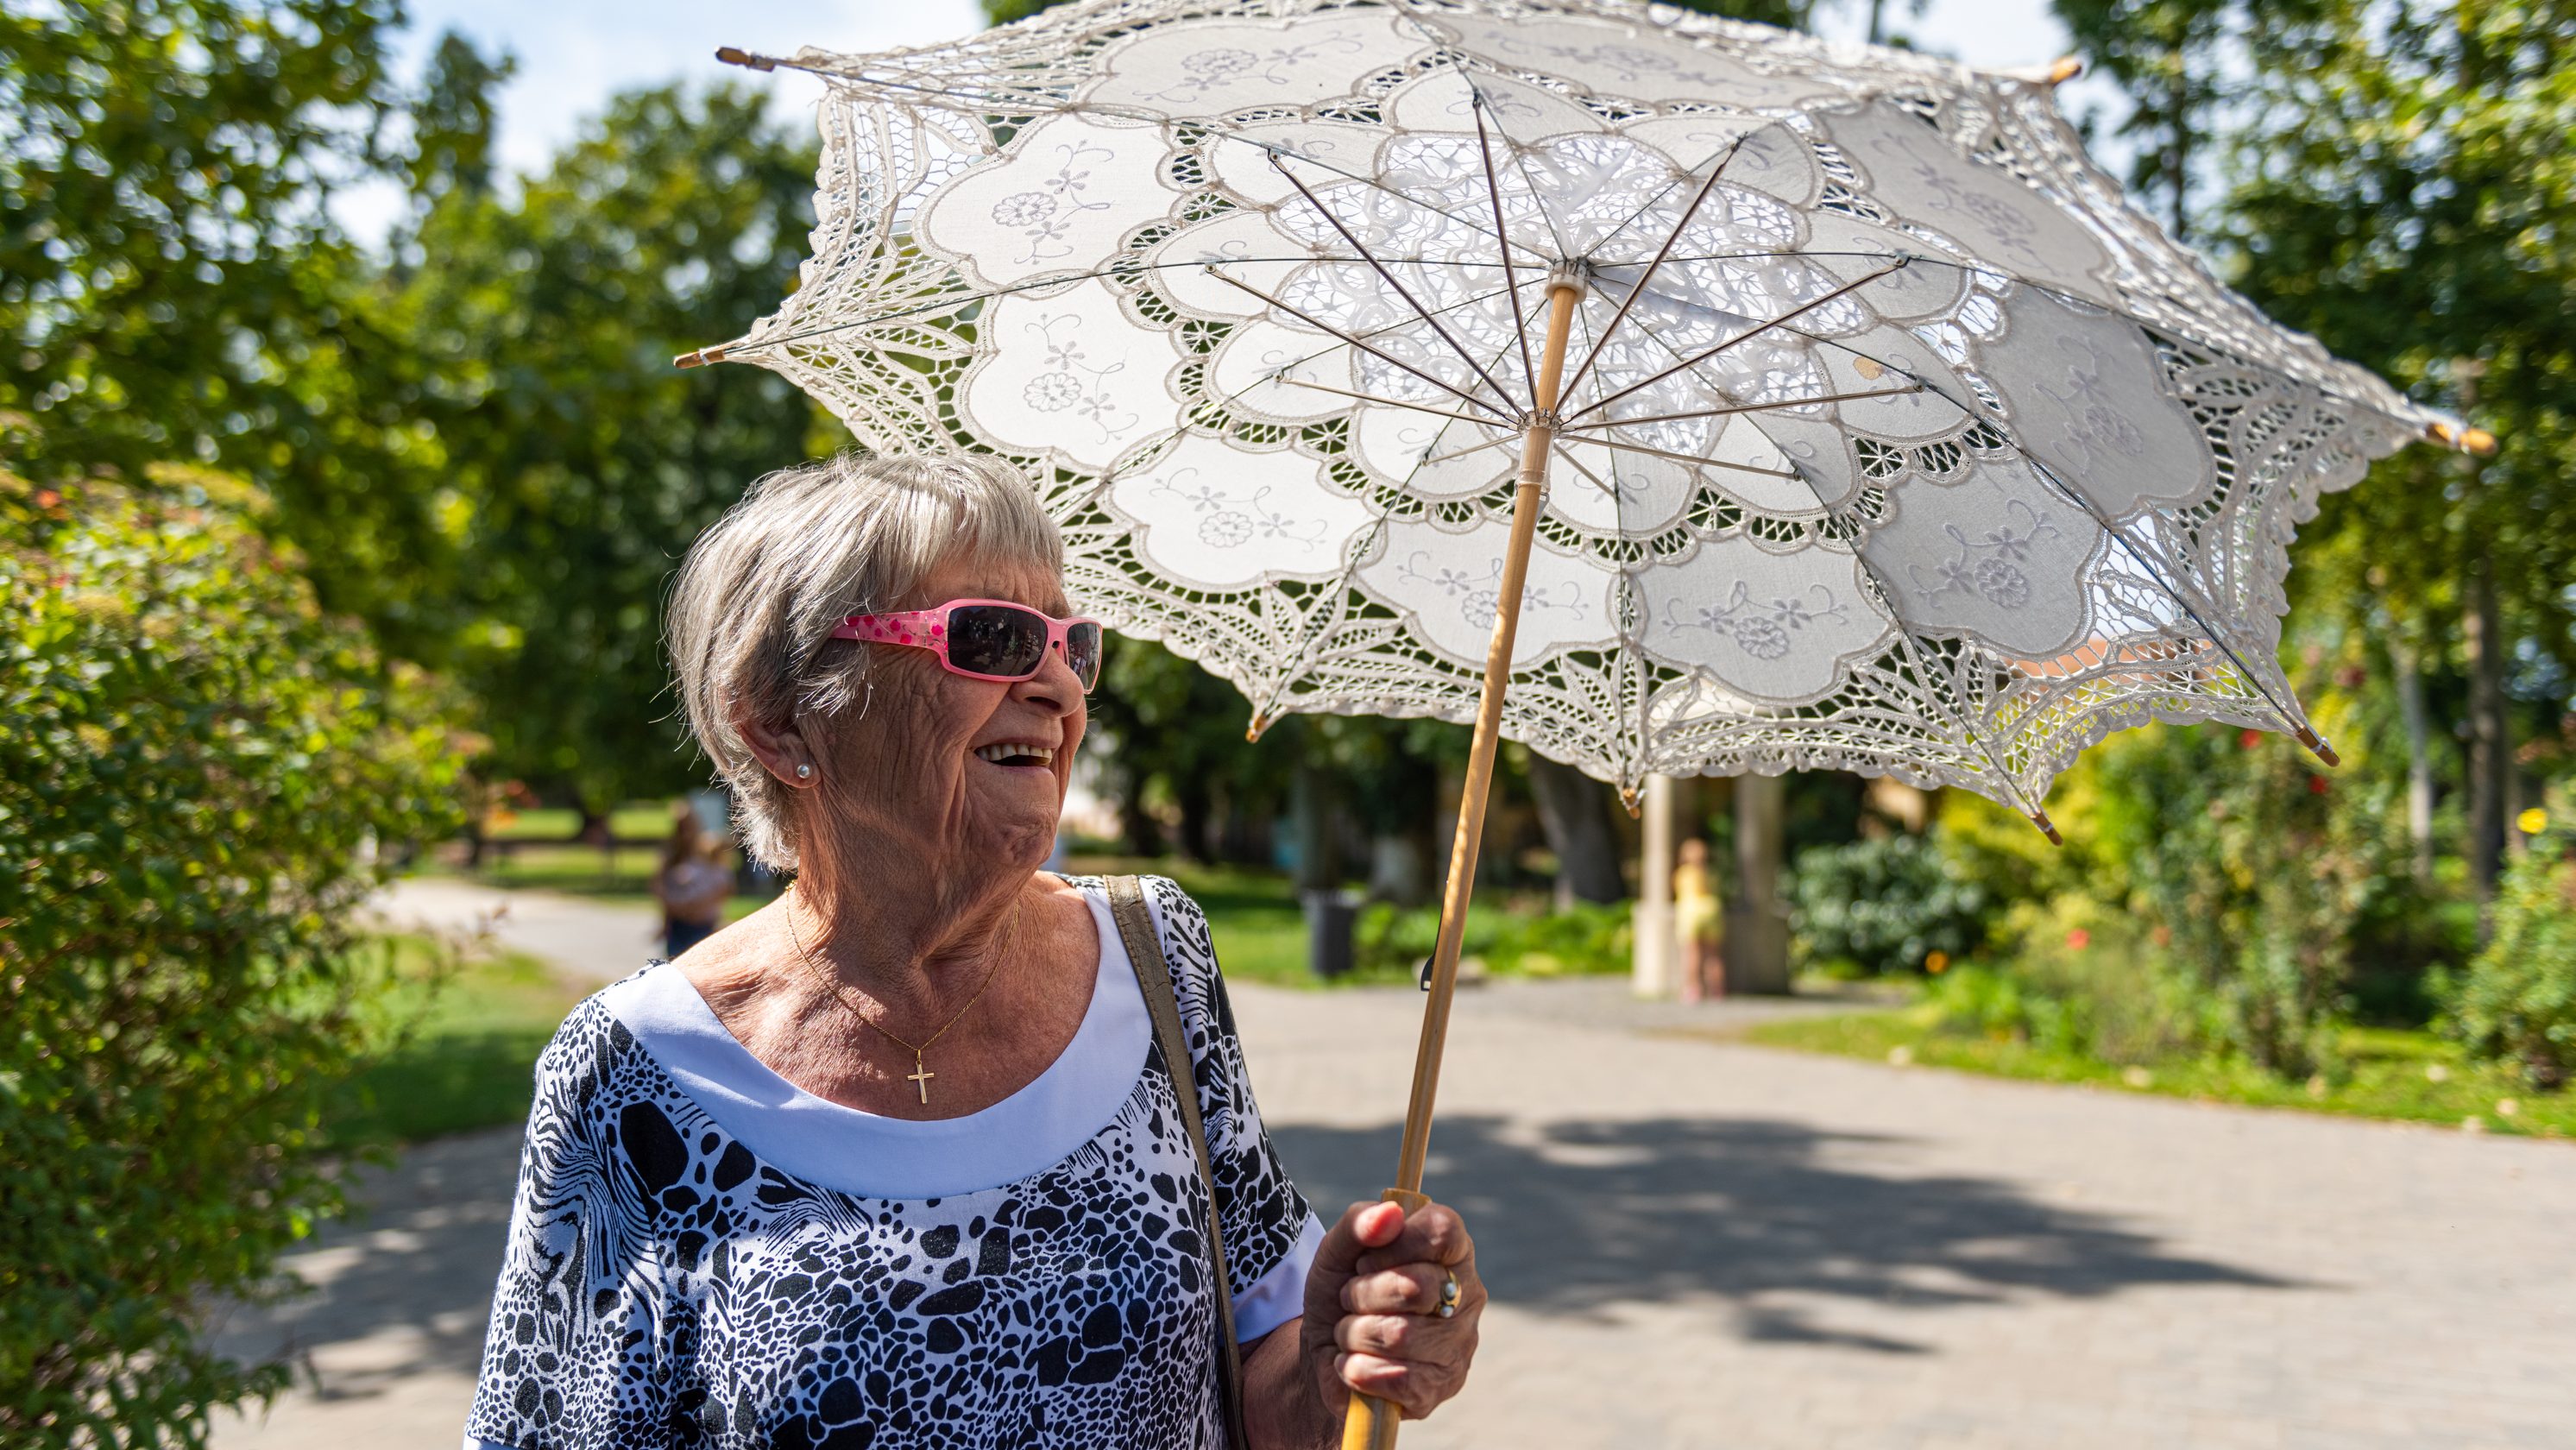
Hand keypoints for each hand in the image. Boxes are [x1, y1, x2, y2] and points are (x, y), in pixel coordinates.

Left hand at [1298, 1198, 1483, 1421]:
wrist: (1324, 1360)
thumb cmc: (1341, 1297)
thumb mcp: (1337, 1251)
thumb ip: (1359, 1222)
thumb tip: (1390, 1214)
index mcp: (1450, 1253)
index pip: (1443, 1231)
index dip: (1397, 1243)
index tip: (1366, 1259)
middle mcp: (1466, 1297)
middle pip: (1415, 1286)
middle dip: (1362, 1294)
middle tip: (1351, 1300)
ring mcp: (1458, 1346)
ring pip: (1399, 1335)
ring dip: (1354, 1334)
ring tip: (1351, 1334)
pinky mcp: (1440, 1388)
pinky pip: (1396, 1378)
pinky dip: (1358, 1370)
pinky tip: (1355, 1365)